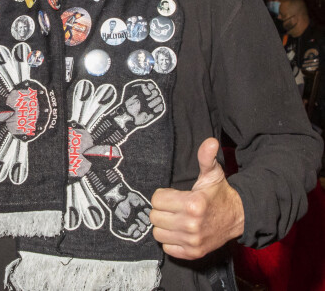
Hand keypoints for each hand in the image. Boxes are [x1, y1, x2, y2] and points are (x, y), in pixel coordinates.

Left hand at [150, 138, 244, 259]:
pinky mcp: (193, 253)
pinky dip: (170, 240)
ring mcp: (192, 241)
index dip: (163, 195)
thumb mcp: (213, 173)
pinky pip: (167, 248)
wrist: (238, 217)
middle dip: (161, 209)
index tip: (172, 194)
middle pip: (155, 216)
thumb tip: (210, 141)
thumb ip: (206, 157)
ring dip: (164, 225)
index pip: (157, 199)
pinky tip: (178, 231)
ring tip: (174, 218)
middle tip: (172, 206)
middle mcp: (191, 225)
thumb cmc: (219, 194)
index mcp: (193, 203)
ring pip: (158, 233)